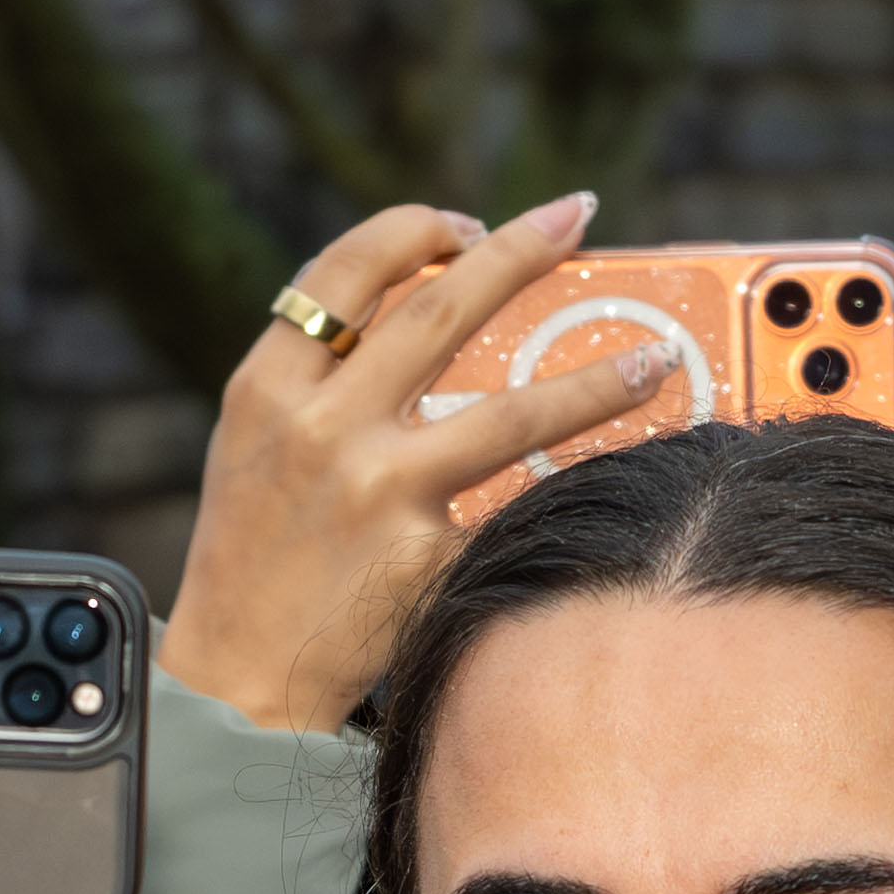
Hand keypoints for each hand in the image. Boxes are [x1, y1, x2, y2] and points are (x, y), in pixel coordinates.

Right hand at [162, 197, 684, 734]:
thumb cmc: (253, 554)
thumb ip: (321, 378)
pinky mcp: (424, 557)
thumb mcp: (254, 444)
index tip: (471, 222)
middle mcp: (322, 427)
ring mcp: (377, 492)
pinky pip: (509, 509)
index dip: (416, 229)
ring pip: (512, 412)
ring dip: (597, 381)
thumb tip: (428, 304)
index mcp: (268, 387)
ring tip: (657, 359)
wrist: (235, 680)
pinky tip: (616, 488)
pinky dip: (564, 496)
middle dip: (520, 248)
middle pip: (441, 310)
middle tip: (578, 213)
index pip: (346, 270)